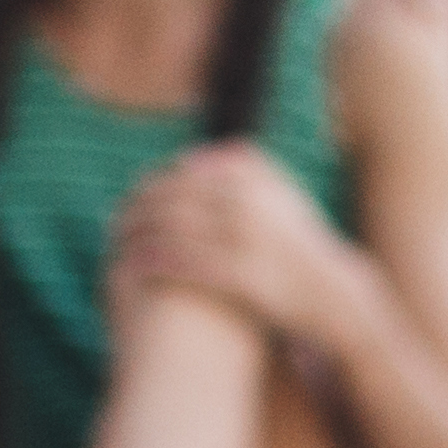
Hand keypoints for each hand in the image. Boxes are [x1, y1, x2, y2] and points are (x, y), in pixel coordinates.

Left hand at [110, 142, 346, 334]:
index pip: (183, 174)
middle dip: (137, 209)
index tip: (132, 196)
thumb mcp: (282, 195)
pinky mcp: (240, 275)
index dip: (152, 185)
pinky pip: (185, 264)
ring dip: (138, 236)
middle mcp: (247, 202)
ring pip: (173, 230)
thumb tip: (204, 155)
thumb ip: (247, 169)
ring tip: (117, 245)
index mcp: (253, 179)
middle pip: (173, 198)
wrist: (334, 292)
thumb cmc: (301, 245)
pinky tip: (135, 268)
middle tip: (113, 222)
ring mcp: (243, 238)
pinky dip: (154, 263)